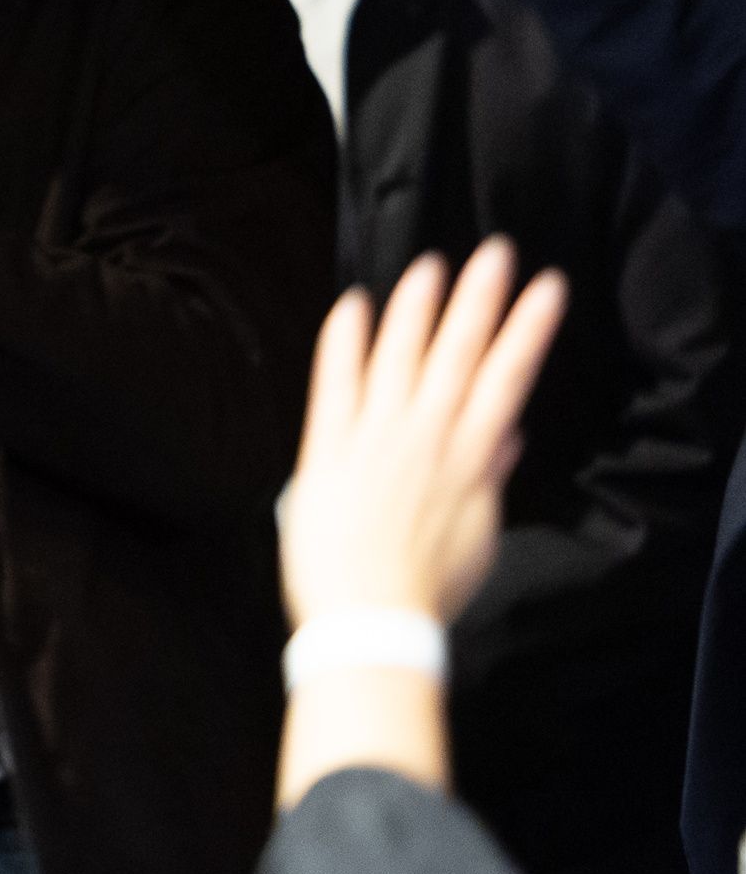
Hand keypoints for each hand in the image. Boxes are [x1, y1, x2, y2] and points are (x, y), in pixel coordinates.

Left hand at [283, 240, 565, 629]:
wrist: (370, 621)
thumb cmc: (424, 590)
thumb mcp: (477, 539)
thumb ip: (490, 481)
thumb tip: (508, 439)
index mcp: (470, 463)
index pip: (506, 382)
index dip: (526, 332)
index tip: (545, 290)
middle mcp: (427, 440)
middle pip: (460, 358)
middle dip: (480, 303)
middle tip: (495, 252)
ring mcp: (377, 440)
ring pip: (402, 360)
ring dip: (417, 310)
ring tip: (431, 265)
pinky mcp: (328, 450)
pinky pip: (336, 384)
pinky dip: (344, 344)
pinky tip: (352, 305)